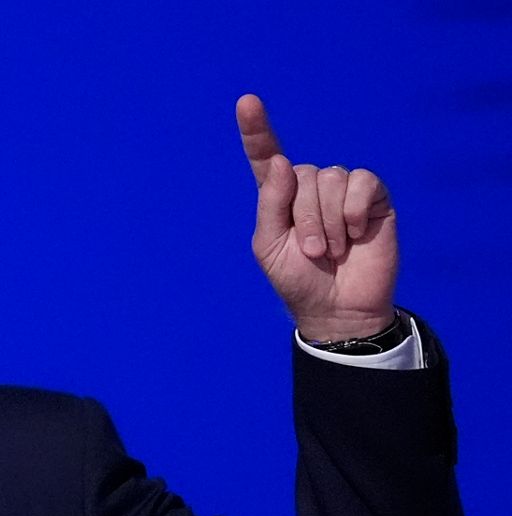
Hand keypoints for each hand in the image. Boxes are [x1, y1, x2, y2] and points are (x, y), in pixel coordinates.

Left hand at [236, 94, 397, 340]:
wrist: (337, 308)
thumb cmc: (298, 279)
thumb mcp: (270, 245)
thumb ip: (271, 203)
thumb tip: (283, 161)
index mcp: (279, 195)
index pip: (265, 155)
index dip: (256, 129)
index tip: (247, 101)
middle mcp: (309, 186)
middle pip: (302, 174)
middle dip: (305, 218)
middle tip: (312, 252)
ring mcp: (342, 190)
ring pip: (331, 179)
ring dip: (329, 222)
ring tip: (333, 250)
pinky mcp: (373, 197)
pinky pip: (362, 183)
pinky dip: (354, 212)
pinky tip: (356, 235)